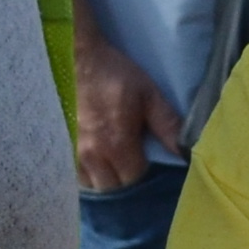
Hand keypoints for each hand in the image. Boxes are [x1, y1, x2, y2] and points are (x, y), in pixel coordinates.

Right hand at [74, 29, 190, 191]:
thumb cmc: (115, 76)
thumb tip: (186, 153)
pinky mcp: (61, 147)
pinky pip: (76, 175)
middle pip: (112, 188)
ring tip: (114, 164)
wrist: (77, 59)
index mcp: (116, 144)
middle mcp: (91, 155)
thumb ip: (168, 126)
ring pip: (92, 185)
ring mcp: (72, 153)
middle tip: (133, 163)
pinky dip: (88, 174)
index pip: (134, 179)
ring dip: (105, 180)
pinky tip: (97, 161)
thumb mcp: (149, 95)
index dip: (144, 173)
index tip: (147, 159)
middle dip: (125, 181)